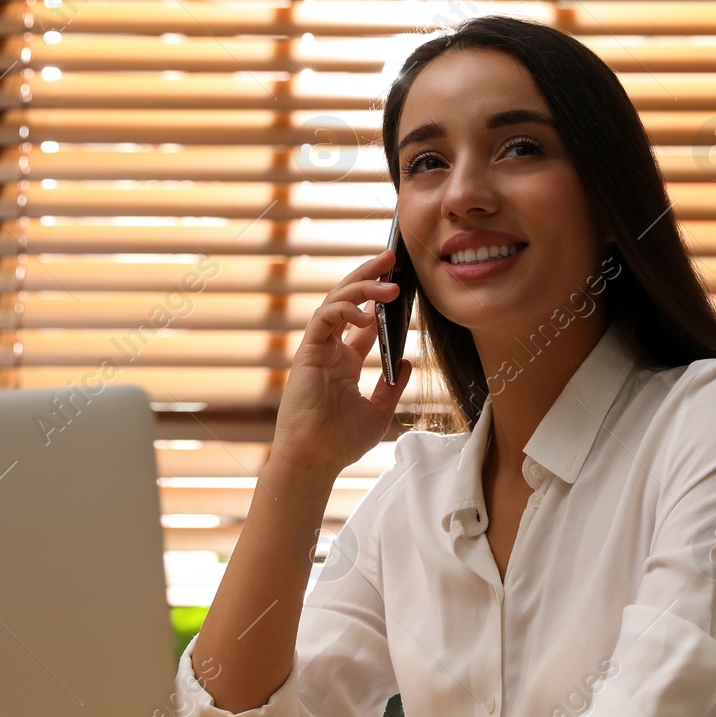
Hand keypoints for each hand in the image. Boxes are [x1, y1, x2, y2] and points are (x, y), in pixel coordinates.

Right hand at [268, 248, 414, 474]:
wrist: (316, 459)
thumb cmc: (341, 442)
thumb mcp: (379, 411)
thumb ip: (392, 386)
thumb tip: (408, 361)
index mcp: (345, 361)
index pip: (362, 319)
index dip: (379, 299)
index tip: (401, 282)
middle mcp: (331, 350)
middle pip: (348, 300)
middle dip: (368, 276)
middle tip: (392, 257)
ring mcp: (318, 349)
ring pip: (335, 301)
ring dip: (362, 286)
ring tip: (390, 281)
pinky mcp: (308, 352)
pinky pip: (324, 319)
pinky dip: (345, 311)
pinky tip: (368, 314)